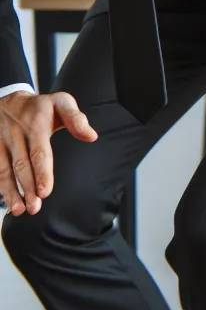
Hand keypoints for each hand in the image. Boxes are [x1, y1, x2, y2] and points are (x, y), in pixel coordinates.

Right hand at [0, 91, 96, 215]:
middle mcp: (16, 134)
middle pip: (21, 165)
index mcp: (36, 123)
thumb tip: (92, 136)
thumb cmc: (42, 106)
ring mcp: (1, 142)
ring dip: (11, 191)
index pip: (39, 151)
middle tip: (35, 207)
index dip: (42, 172)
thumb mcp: (61, 102)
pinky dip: (1, 187)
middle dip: (27, 188)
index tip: (45, 192)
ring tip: (20, 210)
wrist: (8, 99)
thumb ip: (76, 119)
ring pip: (4, 170)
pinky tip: (8, 202)